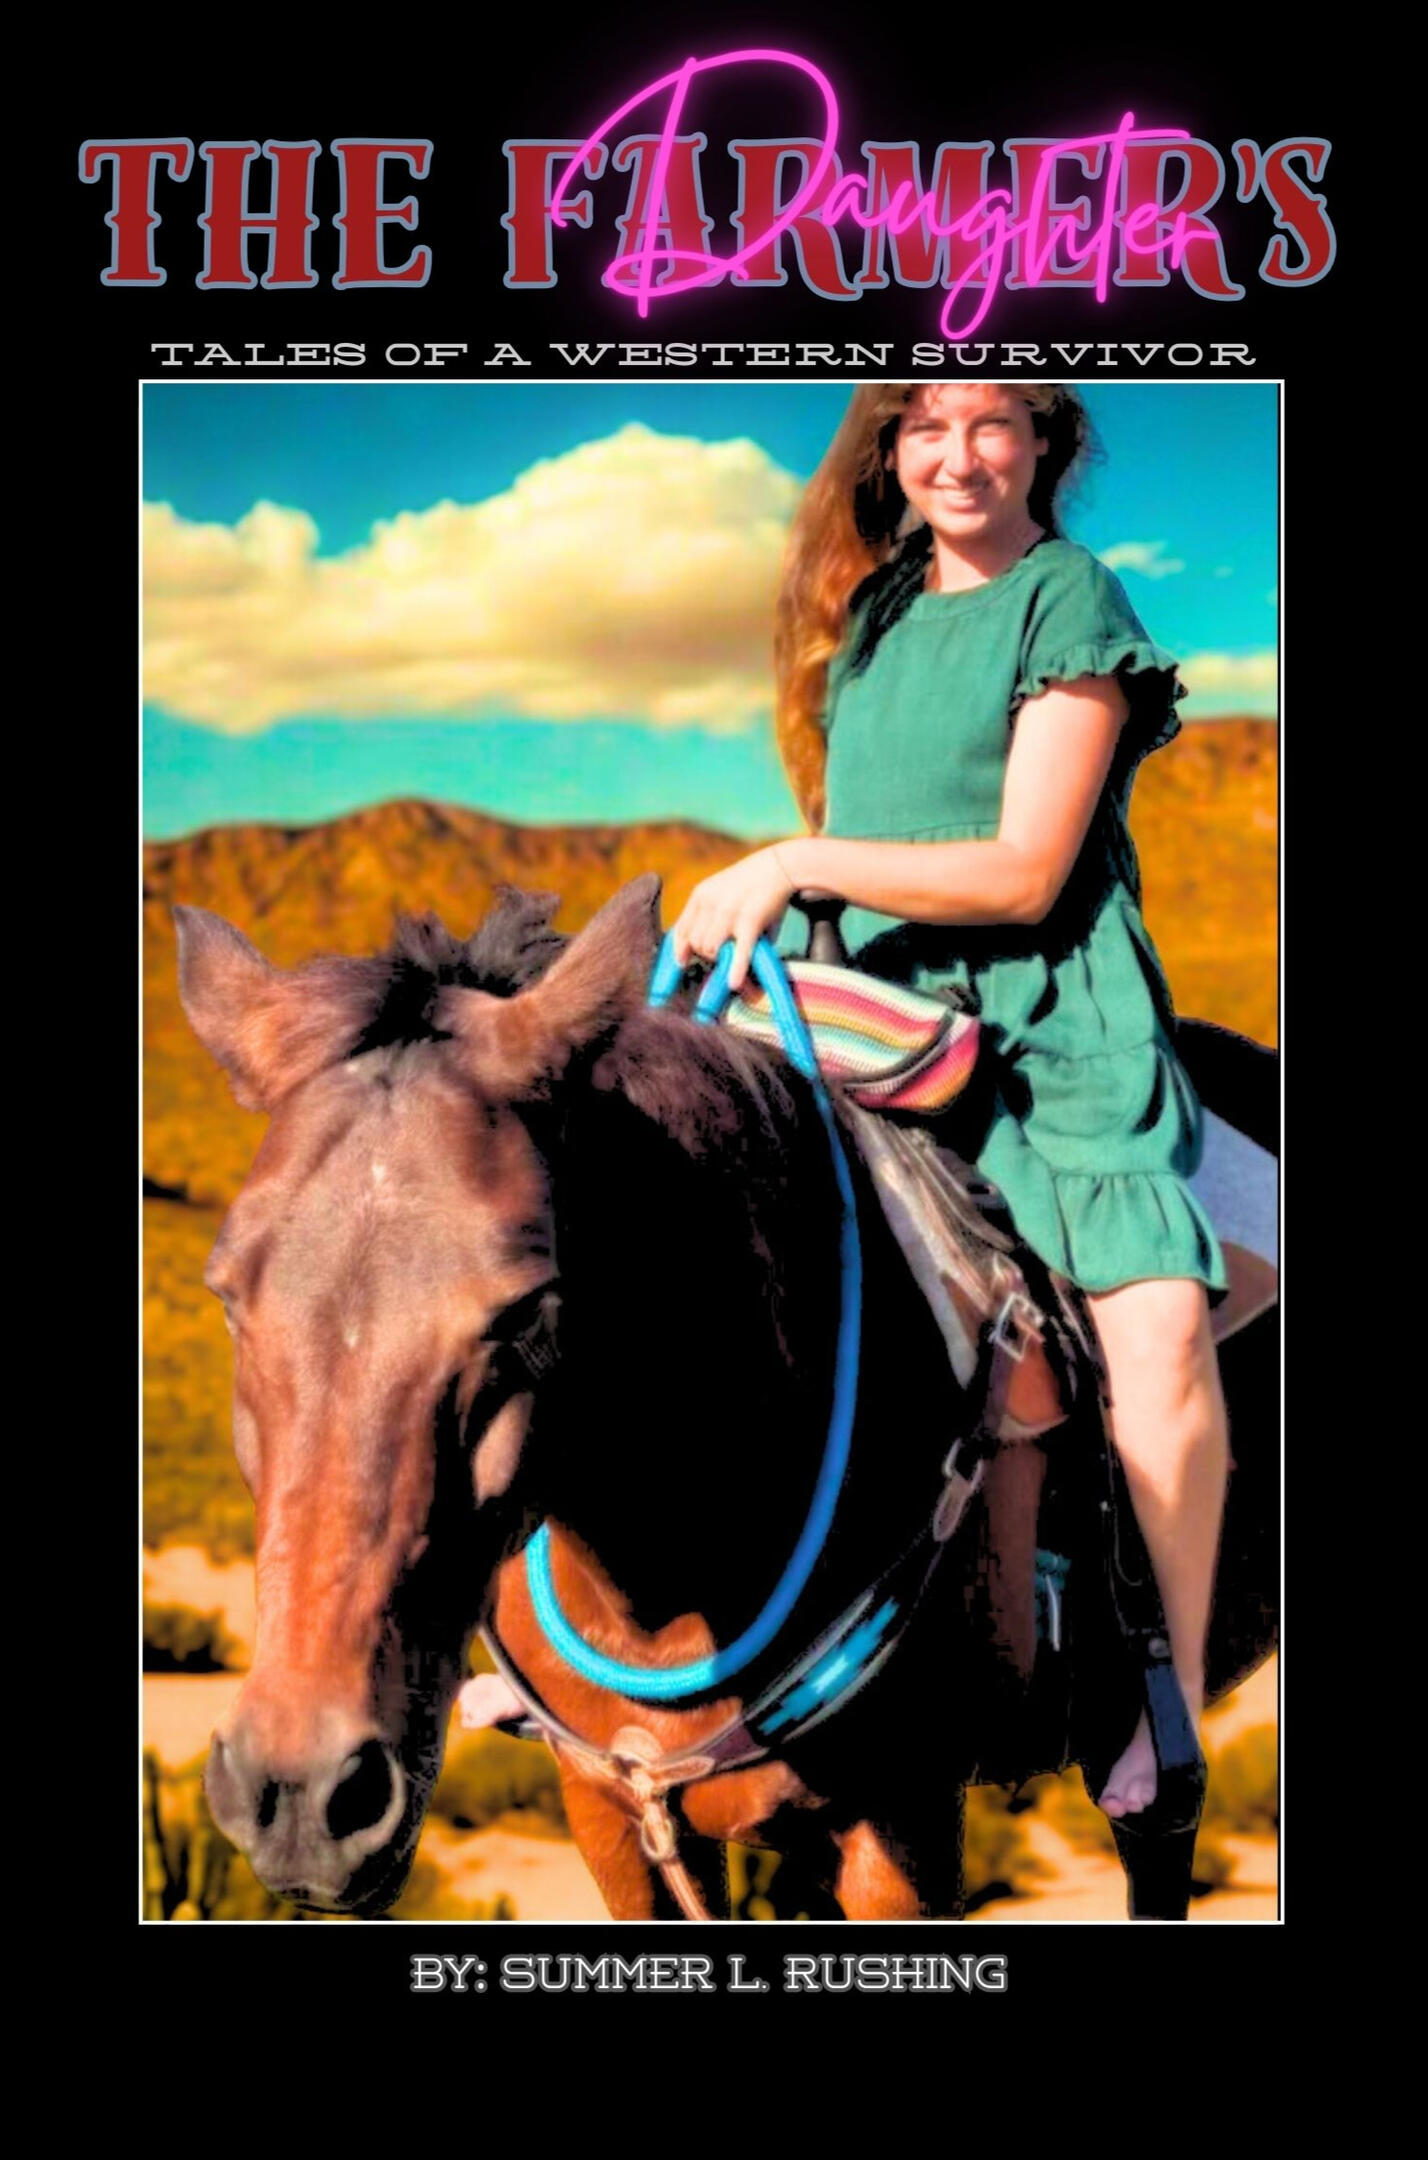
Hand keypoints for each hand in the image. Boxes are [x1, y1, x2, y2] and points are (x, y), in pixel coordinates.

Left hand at [670, 846, 798, 991]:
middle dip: (706, 954)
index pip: (680, 930)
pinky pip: (738, 952)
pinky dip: (735, 969)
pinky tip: (733, 983)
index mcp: (700, 895)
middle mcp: (710, 903)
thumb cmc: (750, 882)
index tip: (682, 963)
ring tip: (732, 956)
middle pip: (695, 943)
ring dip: (720, 958)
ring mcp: (729, 913)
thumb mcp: (720, 889)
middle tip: (721, 954)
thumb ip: (708, 914)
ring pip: (711, 949)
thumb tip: (703, 945)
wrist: (779, 865)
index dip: (679, 951)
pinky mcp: (750, 922)